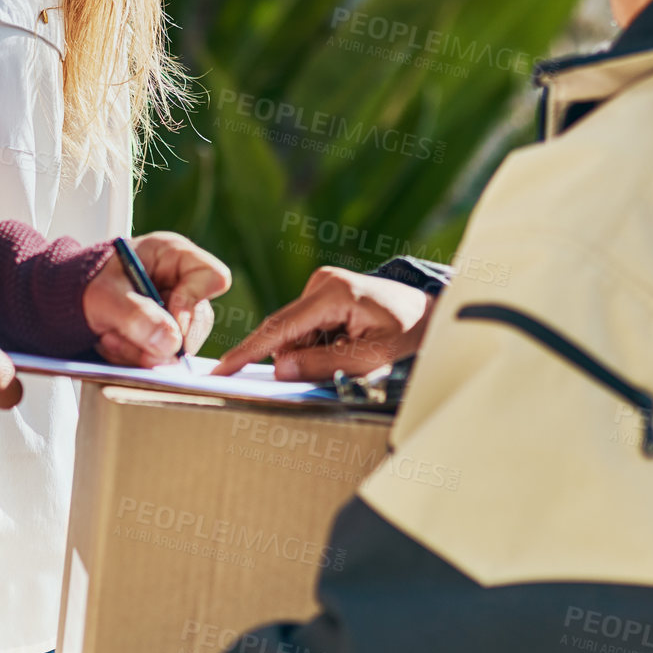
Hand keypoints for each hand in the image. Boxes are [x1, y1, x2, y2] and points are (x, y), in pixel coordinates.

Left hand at [83, 232, 230, 366]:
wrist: (67, 302)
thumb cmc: (86, 283)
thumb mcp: (104, 296)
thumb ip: (136, 315)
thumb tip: (171, 344)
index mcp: (173, 255)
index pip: (213, 276)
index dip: (194, 302)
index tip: (169, 323)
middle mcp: (181, 283)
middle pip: (200, 319)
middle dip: (162, 339)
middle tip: (128, 339)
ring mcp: (174, 311)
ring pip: (180, 345)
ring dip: (142, 351)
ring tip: (110, 338)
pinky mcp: (164, 336)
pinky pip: (163, 357)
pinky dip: (136, 357)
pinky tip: (114, 344)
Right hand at [213, 267, 430, 379]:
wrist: (432, 314)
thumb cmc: (410, 336)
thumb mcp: (373, 360)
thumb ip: (325, 365)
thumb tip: (281, 369)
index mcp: (334, 291)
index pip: (281, 326)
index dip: (248, 352)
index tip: (220, 370)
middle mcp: (322, 281)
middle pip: (285, 331)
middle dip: (296, 359)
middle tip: (340, 366)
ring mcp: (322, 284)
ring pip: (295, 334)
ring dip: (311, 354)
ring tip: (353, 354)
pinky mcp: (324, 293)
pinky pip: (305, 329)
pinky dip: (317, 345)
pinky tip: (346, 346)